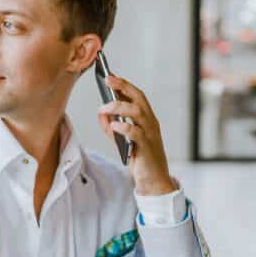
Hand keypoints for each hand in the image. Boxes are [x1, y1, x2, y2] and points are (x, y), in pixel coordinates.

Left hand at [97, 75, 177, 195]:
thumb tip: (101, 113)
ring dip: (119, 106)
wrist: (153, 181)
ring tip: (103, 107)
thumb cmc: (140, 159)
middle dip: (123, 86)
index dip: (124, 84)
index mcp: (147, 119)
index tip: (110, 75)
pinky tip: (113, 125)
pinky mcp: (146, 147)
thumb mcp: (123, 140)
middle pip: (138, 98)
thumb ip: (112, 127)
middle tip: (107, 80)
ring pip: (137, 112)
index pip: (137, 96)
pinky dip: (124, 127)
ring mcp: (150, 134)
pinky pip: (136, 133)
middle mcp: (150, 123)